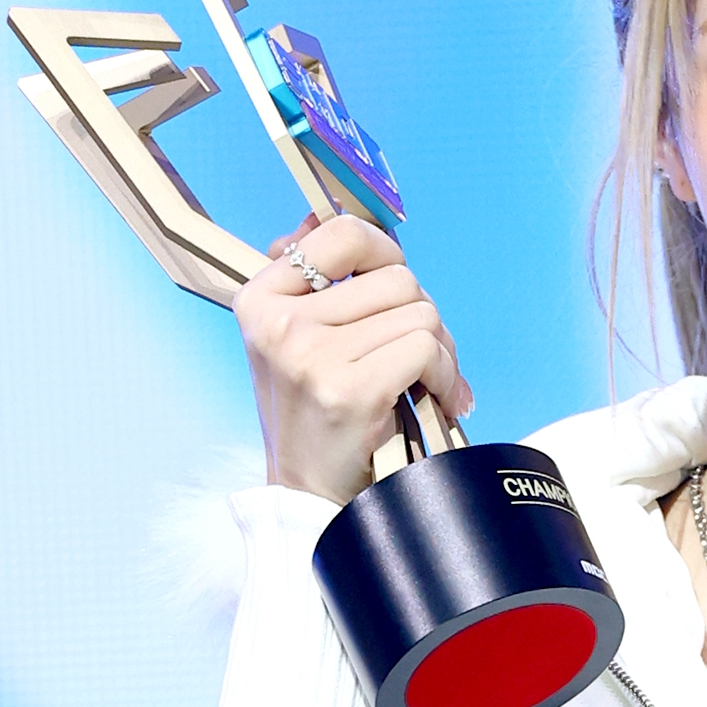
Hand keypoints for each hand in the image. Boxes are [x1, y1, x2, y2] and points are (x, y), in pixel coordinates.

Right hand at [236, 213, 474, 504]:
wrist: (308, 493)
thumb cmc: (315, 412)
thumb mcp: (293, 338)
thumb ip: (310, 278)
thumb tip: (320, 213)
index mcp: (260, 298)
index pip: (341, 234)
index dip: (384, 250)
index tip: (394, 280)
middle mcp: (279, 322)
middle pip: (397, 277)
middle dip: (423, 312)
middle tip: (421, 353)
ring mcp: (311, 355)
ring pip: (421, 312)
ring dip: (441, 349)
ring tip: (427, 381)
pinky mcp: (350, 388)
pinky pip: (428, 348)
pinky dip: (446, 375)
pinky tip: (436, 398)